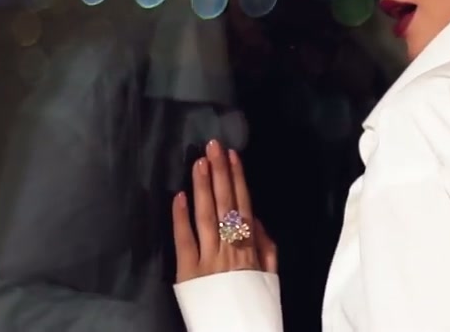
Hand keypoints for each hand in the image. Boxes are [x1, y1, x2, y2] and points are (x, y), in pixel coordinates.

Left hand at [172, 140, 277, 282]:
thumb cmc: (255, 304)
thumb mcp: (270, 276)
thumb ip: (266, 247)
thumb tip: (257, 219)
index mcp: (251, 248)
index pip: (243, 206)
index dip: (238, 179)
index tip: (233, 156)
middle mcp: (230, 249)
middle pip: (225, 204)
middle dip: (219, 173)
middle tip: (213, 146)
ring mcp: (207, 260)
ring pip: (205, 216)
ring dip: (202, 187)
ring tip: (199, 162)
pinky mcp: (187, 273)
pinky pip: (183, 240)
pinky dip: (180, 217)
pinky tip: (178, 196)